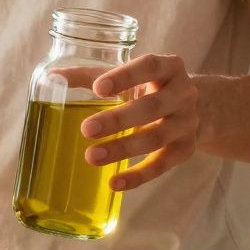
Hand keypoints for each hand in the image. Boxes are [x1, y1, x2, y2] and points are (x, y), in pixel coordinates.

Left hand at [81, 54, 199, 190]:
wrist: (198, 109)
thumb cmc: (149, 87)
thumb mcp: (126, 76)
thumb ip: (90, 76)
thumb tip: (51, 79)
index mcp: (168, 67)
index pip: (149, 66)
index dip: (125, 77)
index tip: (98, 88)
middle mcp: (184, 93)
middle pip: (152, 107)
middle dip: (119, 119)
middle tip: (86, 129)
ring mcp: (187, 123)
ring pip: (156, 137)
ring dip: (123, 148)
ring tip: (91, 156)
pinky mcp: (186, 150)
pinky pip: (162, 165)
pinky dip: (138, 176)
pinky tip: (114, 182)